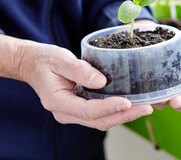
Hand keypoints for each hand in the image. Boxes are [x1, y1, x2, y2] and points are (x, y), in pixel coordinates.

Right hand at [0, 33, 152, 130]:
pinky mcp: (81, 108)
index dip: (109, 108)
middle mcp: (66, 113)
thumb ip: (78, 70)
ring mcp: (73, 113)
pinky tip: (131, 104)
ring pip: (101, 121)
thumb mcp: (59, 59)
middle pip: (99, 121)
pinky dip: (116, 111)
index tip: (128, 102)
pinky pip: (100, 114)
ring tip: (144, 107)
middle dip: (124, 116)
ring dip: (124, 116)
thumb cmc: (45, 60)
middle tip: (146, 108)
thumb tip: (101, 82)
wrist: (34, 64)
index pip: (88, 111)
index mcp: (57, 102)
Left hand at [134, 20, 180, 110]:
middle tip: (174, 102)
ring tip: (156, 98)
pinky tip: (140, 97)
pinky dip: (144, 100)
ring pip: (163, 104)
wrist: (147, 43)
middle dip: (180, 104)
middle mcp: (177, 89)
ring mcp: (162, 93)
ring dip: (161, 103)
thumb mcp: (178, 38)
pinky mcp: (147, 94)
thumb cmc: (168, 43)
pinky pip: (146, 101)